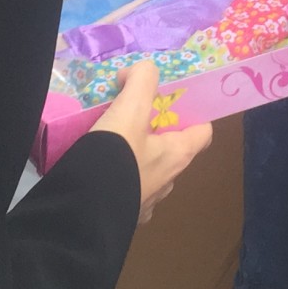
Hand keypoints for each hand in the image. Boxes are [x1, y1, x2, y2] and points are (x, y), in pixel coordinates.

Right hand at [91, 61, 213, 225]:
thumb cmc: (117, 155)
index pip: (203, 132)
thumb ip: (142, 80)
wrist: (84, 210)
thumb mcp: (131, 107)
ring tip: (110, 140)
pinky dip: (118, 176)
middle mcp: (169, 181)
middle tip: (132, 115)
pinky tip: (98, 167)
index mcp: (178, 155)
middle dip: (156, 132)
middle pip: (172, 150)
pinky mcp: (124, 215)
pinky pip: (126, 189)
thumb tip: (138, 73)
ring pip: (148, 170)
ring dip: (135, 155)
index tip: (173, 102)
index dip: (193, 115)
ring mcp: (147, 202)